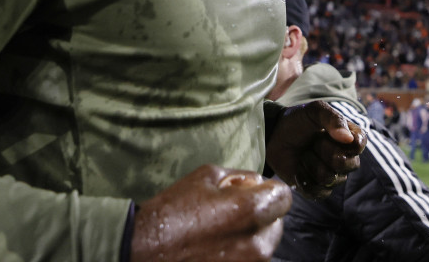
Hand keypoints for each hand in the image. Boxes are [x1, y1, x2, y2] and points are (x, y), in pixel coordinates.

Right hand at [130, 164, 291, 261]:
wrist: (144, 250)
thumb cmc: (173, 211)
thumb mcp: (207, 176)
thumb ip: (240, 177)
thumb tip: (256, 184)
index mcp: (252, 211)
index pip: (285, 196)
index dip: (269, 190)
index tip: (254, 192)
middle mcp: (258, 243)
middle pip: (277, 223)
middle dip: (260, 214)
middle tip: (230, 212)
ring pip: (264, 245)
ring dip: (250, 236)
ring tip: (219, 232)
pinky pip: (250, 261)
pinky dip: (239, 254)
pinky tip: (215, 248)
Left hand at [266, 101, 366, 198]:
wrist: (274, 136)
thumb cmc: (298, 121)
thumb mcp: (314, 111)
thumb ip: (333, 119)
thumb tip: (349, 139)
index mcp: (350, 137)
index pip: (358, 144)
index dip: (342, 140)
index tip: (325, 132)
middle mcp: (346, 158)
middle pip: (347, 164)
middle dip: (324, 151)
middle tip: (313, 142)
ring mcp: (333, 176)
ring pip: (330, 179)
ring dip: (311, 163)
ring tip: (303, 154)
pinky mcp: (318, 189)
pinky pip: (318, 193)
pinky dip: (304, 179)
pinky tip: (298, 168)